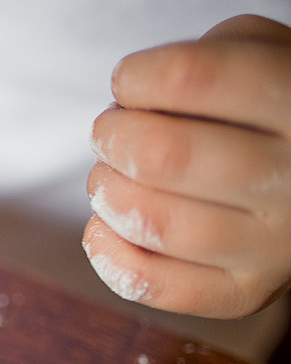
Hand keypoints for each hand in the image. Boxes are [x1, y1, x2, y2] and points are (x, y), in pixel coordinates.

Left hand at [84, 15, 290, 317]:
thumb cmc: (265, 108)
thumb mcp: (260, 55)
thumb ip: (206, 58)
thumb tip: (136, 103)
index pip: (192, 78)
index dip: (136, 79)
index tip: (129, 83)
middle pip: (164, 156)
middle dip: (112, 138)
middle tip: (109, 134)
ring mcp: (275, 244)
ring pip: (156, 223)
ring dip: (108, 195)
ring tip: (109, 179)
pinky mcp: (246, 292)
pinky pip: (155, 285)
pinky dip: (109, 256)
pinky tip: (105, 228)